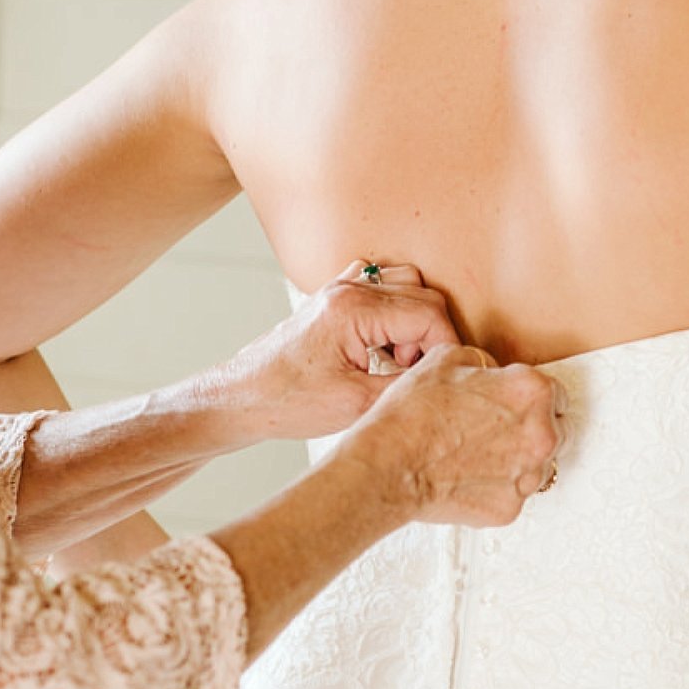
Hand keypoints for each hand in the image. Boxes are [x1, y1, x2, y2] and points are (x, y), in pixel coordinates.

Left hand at [223, 262, 461, 440]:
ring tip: (399, 360)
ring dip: (415, 320)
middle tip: (415, 372)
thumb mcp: (355, 404)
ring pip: (405, 284)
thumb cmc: (287, 401)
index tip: (441, 375)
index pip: (429, 313)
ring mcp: (339, 288)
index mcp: (354, 310)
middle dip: (432, 335)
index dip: (446, 346)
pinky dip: (394, 310)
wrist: (242, 397)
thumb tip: (445, 376)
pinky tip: (382, 345)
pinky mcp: (332, 297)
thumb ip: (406, 384)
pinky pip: (380, 286)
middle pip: (423, 294)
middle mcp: (348, 289)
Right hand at [335, 343, 563, 526]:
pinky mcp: (509, 508)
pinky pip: (511, 495)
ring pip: (537, 466)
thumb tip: (490, 373)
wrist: (389, 465)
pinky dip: (495, 488)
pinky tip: (467, 477)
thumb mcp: (445, 359)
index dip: (532, 397)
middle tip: (494, 430)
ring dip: (516, 460)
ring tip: (476, 456)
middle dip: (531, 429)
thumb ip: (482, 363)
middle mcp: (540, 434)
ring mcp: (527, 476)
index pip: (557, 393)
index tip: (518, 404)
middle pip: (556, 431)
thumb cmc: (412, 415)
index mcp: (530, 392)